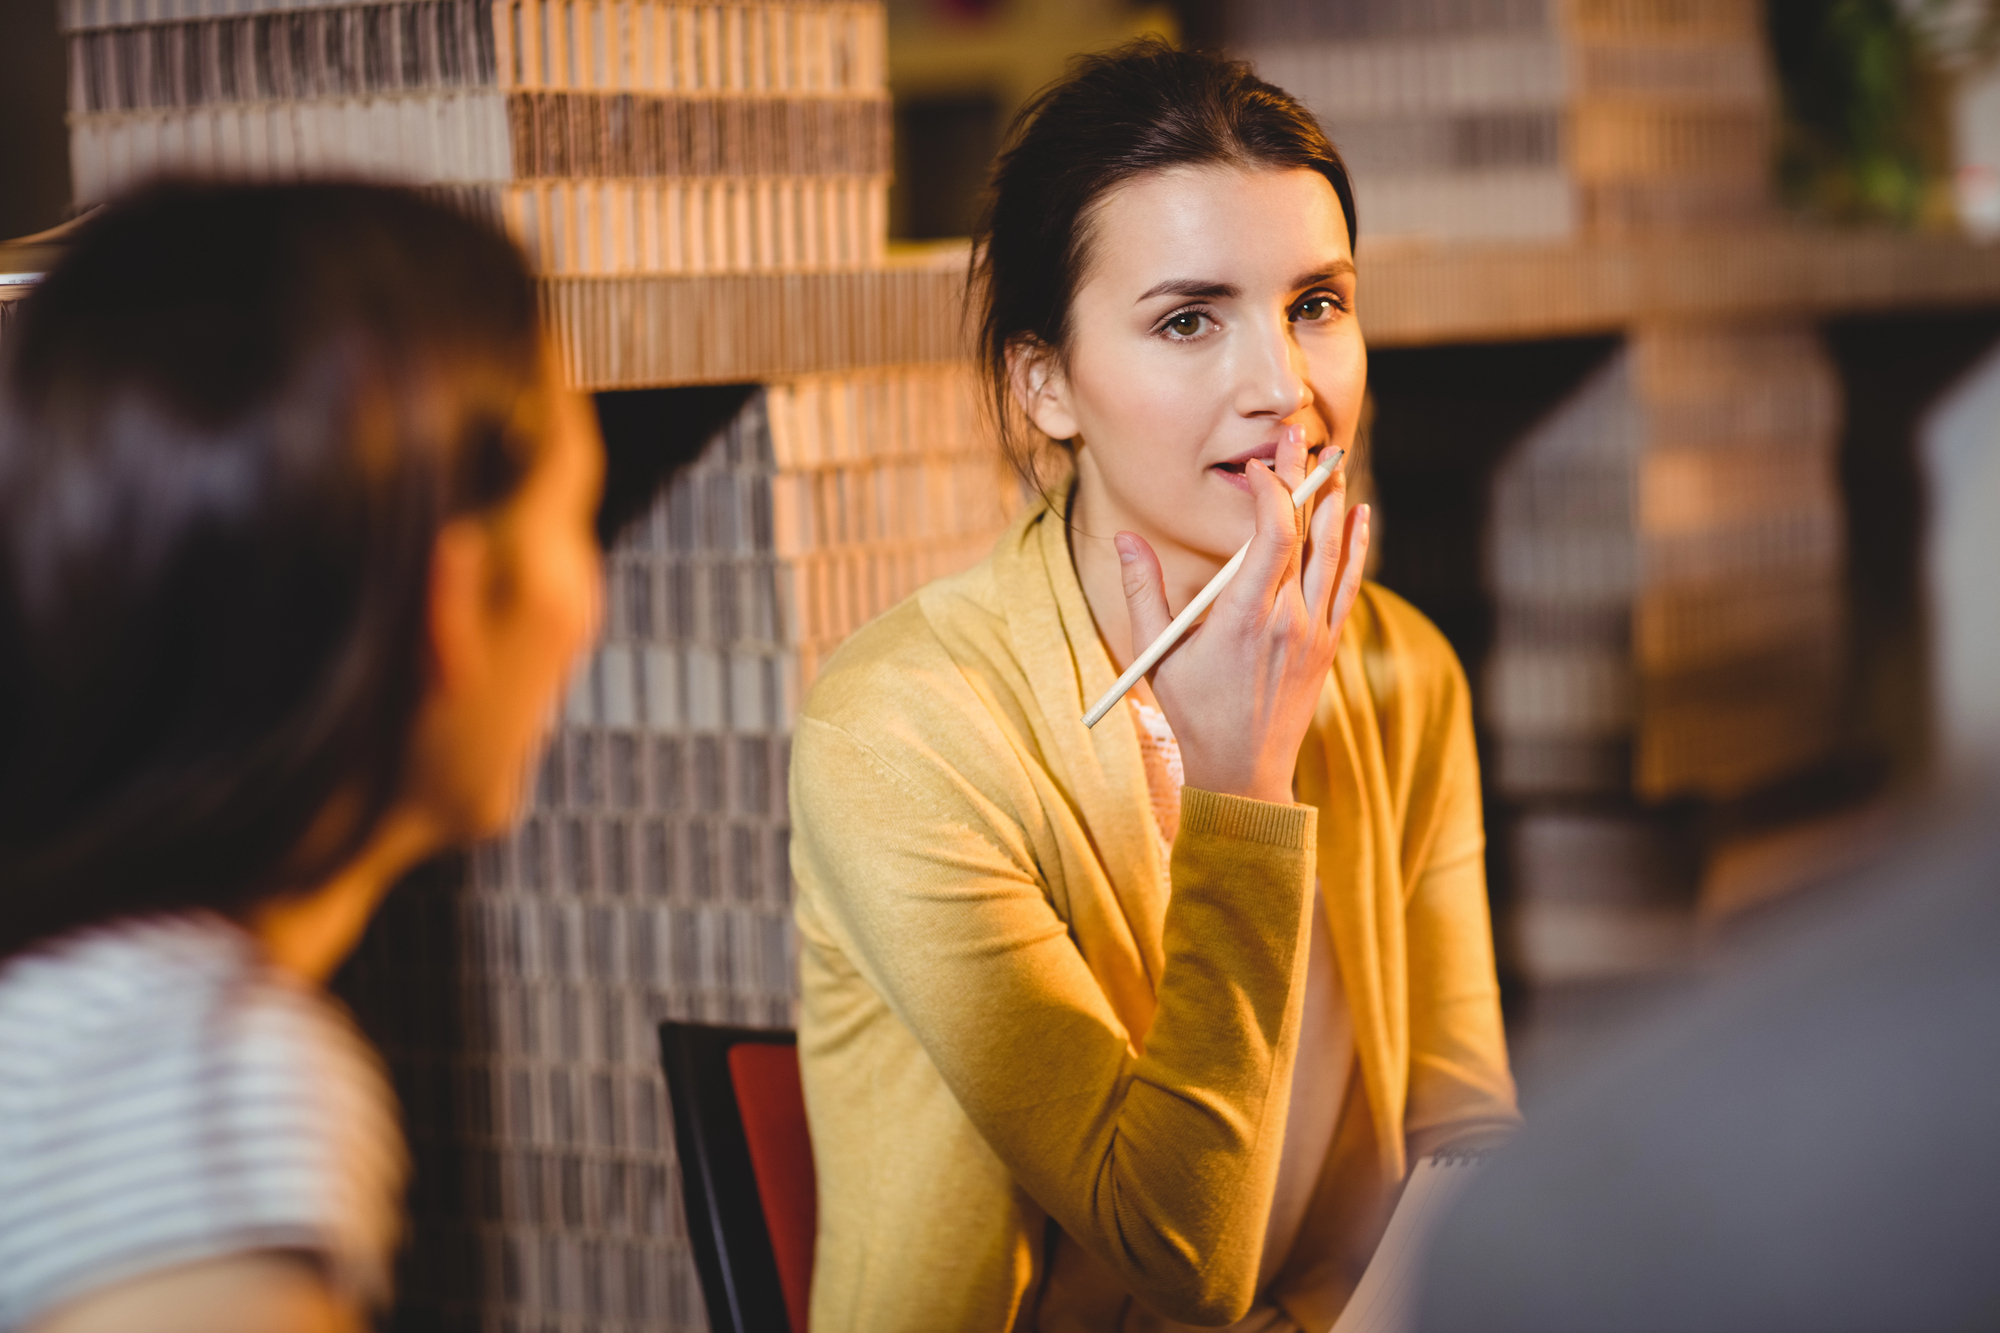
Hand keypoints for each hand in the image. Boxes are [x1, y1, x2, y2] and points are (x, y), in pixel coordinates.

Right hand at [1115, 424, 1369, 804]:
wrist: (1244, 770)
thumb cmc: (1194, 711)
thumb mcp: (1156, 653)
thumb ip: (1142, 591)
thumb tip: (1125, 538)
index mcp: (1245, 617)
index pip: (1273, 535)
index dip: (1272, 491)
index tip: (1256, 467)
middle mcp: (1288, 618)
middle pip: (1307, 532)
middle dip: (1302, 479)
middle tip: (1297, 437)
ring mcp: (1314, 631)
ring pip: (1334, 551)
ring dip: (1333, 502)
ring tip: (1330, 460)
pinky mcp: (1327, 643)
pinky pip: (1349, 582)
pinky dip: (1355, 545)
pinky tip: (1358, 514)